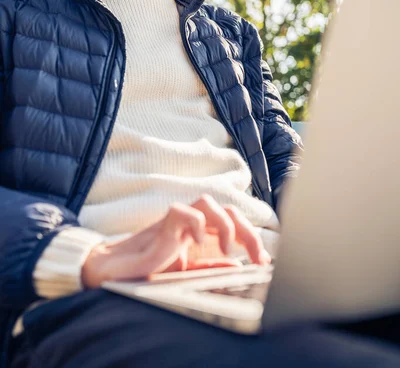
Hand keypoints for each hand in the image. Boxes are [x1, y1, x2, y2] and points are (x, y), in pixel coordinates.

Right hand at [81, 194, 270, 288]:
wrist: (116, 275)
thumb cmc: (149, 273)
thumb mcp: (188, 274)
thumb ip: (210, 268)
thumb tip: (237, 266)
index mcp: (201, 235)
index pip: (234, 226)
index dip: (252, 239)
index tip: (264, 262)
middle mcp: (192, 224)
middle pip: (227, 210)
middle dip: (247, 231)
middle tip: (257, 258)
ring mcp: (177, 222)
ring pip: (207, 203)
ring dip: (225, 223)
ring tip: (228, 248)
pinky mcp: (162, 225)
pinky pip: (182, 211)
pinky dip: (195, 223)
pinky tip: (198, 242)